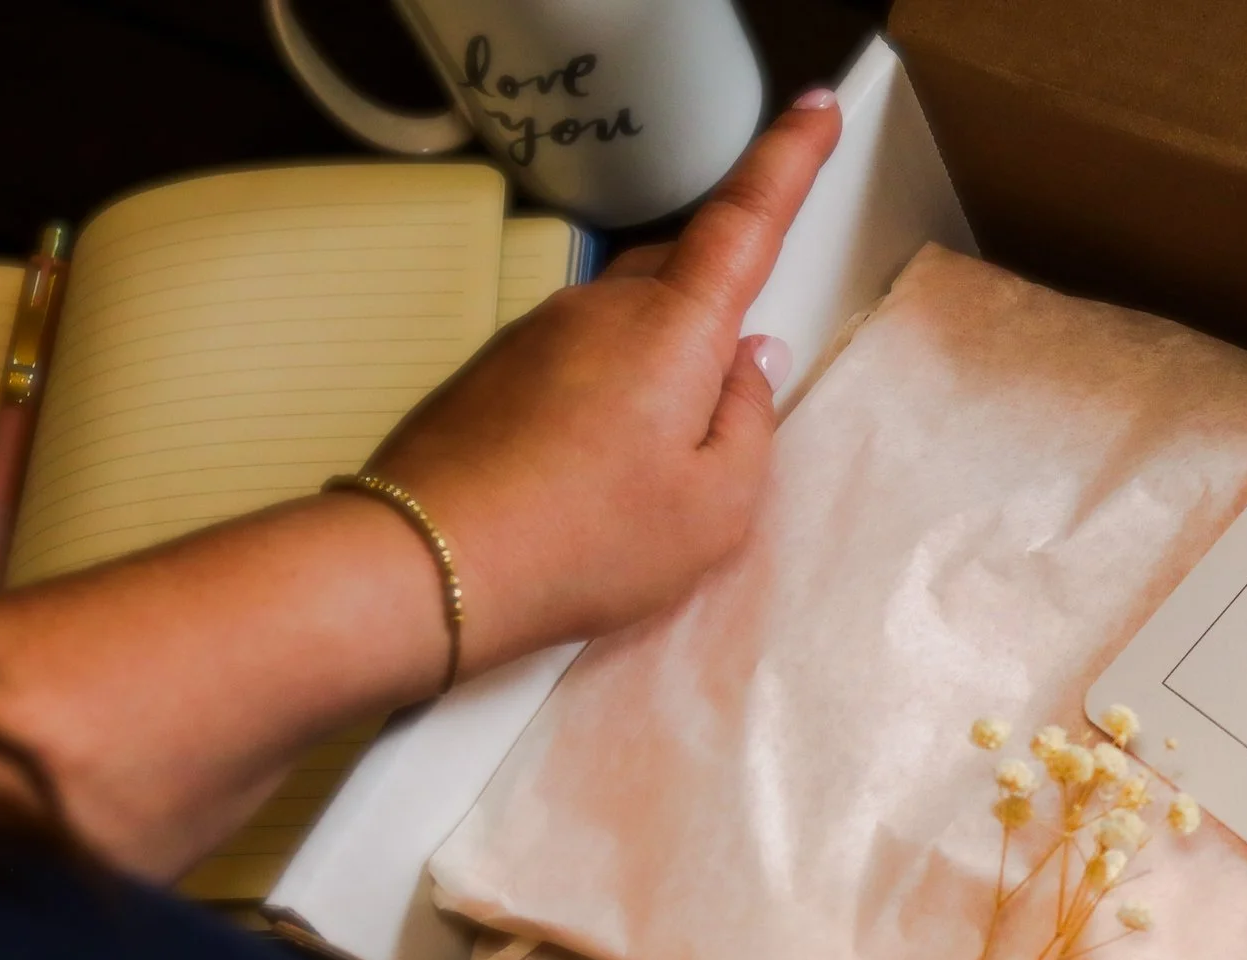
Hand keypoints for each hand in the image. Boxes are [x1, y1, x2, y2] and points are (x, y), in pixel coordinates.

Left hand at [361, 91, 841, 671]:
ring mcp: (540, 332)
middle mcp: (602, 307)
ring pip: (629, 325)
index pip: (746, 218)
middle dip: (716, 321)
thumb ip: (750, 423)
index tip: (818, 108)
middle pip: (683, 277)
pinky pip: (578, 363)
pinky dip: (603, 403)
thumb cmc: (583, 542)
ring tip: (645, 477)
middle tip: (722, 413)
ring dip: (654, 377)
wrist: (427, 564)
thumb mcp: (716, 507)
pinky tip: (591, 481)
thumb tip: (749, 367)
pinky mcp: (496, 369)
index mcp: (672, 327)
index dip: (789, 158)